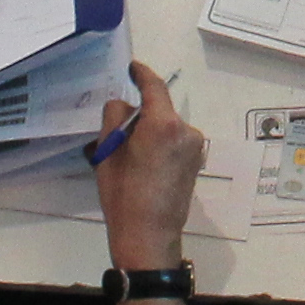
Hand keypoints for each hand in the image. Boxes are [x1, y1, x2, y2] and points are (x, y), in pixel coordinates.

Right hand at [94, 58, 205, 263]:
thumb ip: (115, 118)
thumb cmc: (124, 195)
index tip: (132, 68)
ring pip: (167, 127)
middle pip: (160, 110)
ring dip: (150, 132)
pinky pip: (175, 142)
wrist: (149, 235)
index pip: (154, 87)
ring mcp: (195, 148)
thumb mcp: (107, 152)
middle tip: (117, 132)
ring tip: (129, 156)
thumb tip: (125, 106)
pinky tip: (145, 166)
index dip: (142, 74)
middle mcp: (186, 131)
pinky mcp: (196, 163)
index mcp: (163, 124)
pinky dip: (160, 145)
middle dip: (140, 115)